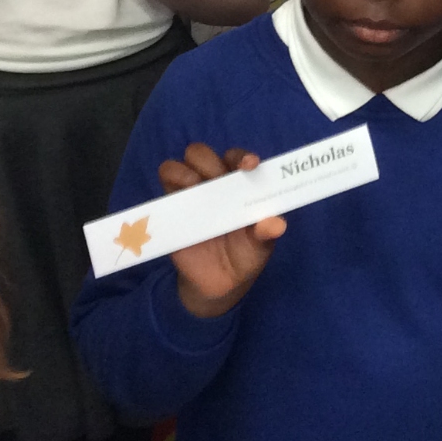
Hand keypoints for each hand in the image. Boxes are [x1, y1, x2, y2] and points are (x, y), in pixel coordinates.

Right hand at [163, 143, 284, 317]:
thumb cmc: (245, 256)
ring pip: (180, 164)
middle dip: (209, 162)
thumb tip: (276, 224)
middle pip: (203, 154)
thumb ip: (266, 234)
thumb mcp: (261, 248)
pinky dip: (170, 182)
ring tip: (195, 188)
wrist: (219, 285)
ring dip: (186, 170)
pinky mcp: (172, 206)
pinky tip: (180, 199)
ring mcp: (191, 193)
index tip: (249, 165)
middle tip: (216, 179)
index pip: (239, 159)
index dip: (242, 156)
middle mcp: (215, 182)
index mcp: (240, 186)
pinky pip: (165, 183)